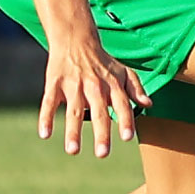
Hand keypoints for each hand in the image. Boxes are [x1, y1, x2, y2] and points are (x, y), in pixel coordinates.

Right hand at [38, 33, 152, 158]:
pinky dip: (46, 117)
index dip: (125, 120)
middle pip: (98, 112)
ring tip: (73, 151)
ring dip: (72, 131)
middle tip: (103, 154)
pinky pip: (49, 102)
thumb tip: (149, 105)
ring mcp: (73, 85)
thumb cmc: (103, 61)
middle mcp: (93, 85)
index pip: (121, 104)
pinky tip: (45, 134)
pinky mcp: (54, 84)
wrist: (76, 39)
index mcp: (112, 84)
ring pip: (73, 111)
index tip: (127, 137)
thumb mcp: (123, 71)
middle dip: (101, 133)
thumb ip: (136, 89)